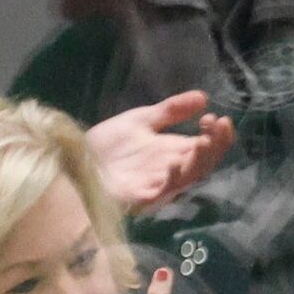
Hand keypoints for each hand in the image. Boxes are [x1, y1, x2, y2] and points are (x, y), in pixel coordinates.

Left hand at [87, 92, 234, 215]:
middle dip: (216, 144)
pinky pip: (164, 190)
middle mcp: (172, 168)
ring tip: (206, 141)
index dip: (215, 133)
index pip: (205, 144)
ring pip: (191, 175)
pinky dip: (173, 178)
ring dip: (201, 159)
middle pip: (205, 160)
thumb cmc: (105, 147)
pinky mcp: (143, 196)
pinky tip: (176, 163)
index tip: (212, 116)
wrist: (73, 165)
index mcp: (173, 151)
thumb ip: (170, 111)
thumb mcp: (140, 121)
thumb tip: (203, 97)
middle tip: (220, 125)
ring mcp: (160, 183)